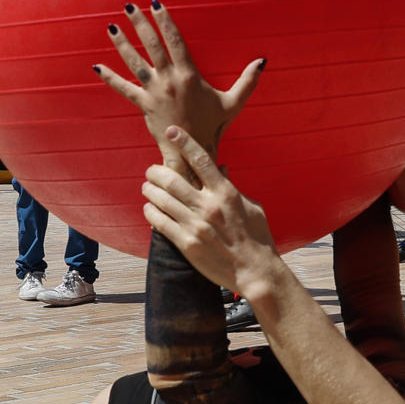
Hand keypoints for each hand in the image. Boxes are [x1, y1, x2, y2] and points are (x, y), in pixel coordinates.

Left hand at [96, 2, 263, 168]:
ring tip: (112, 27)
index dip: (165, 21)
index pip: (175, 41)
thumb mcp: (233, 103)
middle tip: (129, 6)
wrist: (192, 151)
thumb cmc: (212, 126)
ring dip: (122, 44)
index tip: (156, 4)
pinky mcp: (143, 105)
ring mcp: (154, 92)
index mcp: (189, 75)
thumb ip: (248, 81)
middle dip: (140, 24)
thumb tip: (263, 61)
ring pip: (135, 63)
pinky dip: (110, 78)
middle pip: (152, 45)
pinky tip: (97, 66)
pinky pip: (123, 89)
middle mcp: (169, 80)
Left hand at [141, 126, 278, 292]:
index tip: (172, 131)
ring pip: (162, 199)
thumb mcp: (252, 206)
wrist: (255, 271)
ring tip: (146, 188)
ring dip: (149, 190)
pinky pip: (160, 223)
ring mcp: (196, 225)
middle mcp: (209, 206)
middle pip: (172, 178)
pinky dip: (151, 212)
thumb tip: (221, 168)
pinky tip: (149, 208)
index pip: (201, 160)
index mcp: (226, 193)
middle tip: (150, 171)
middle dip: (155, 171)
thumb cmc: (258, 238)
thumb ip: (232, 186)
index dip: (184, 142)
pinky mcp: (187, 244)